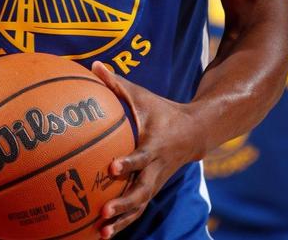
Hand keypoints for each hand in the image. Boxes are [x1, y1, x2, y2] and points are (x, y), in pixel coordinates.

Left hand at [91, 61, 201, 237]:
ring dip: (123, 221)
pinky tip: (103, 234)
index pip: (142, 156)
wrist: (194, 132)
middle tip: (104, 211)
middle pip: (142, 191)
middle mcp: (156, 168)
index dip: (129, 163)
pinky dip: (124, 222)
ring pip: (141, 206)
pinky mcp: (153, 189)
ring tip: (102, 233)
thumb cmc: (161, 109)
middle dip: (124, 203)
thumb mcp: (141, 95)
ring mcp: (156, 181)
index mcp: (154, 145)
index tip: (113, 167)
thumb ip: (116, 83)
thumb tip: (93, 65)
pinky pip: (138, 209)